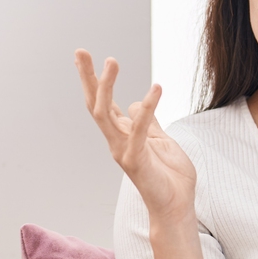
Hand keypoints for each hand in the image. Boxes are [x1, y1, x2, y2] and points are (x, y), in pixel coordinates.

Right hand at [75, 51, 196, 226]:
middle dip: (87, 77)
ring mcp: (123, 150)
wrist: (177, 207)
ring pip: (105, 113)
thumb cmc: (170, 177)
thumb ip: (149, 123)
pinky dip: (148, 107)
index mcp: (122, 135)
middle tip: (80, 51)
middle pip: (96, 103)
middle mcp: (117, 141)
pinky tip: (157, 88)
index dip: (93, 79)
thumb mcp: (162, 141)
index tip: (82, 57)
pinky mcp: (136, 159)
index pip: (104, 102)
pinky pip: (140, 129)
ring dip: (106, 86)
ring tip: (111, 61)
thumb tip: (136, 104)